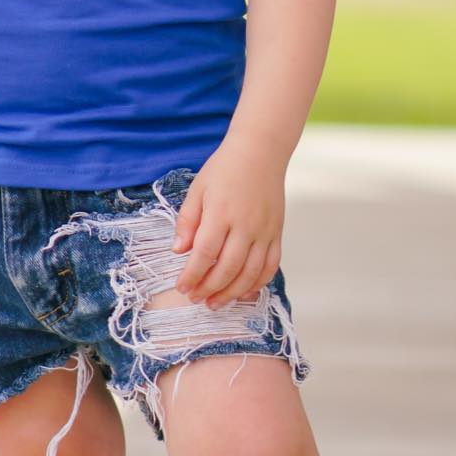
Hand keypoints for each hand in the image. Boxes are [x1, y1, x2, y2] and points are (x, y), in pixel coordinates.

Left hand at [169, 136, 285, 308]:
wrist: (260, 152)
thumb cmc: (224, 169)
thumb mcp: (197, 190)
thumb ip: (187, 221)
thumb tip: (179, 251)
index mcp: (222, 212)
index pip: (205, 253)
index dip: (192, 275)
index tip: (181, 287)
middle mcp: (246, 225)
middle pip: (228, 268)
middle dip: (209, 289)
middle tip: (195, 299)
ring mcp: (265, 230)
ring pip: (251, 272)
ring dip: (232, 292)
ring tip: (214, 303)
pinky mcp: (277, 233)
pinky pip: (271, 265)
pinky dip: (258, 283)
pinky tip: (243, 292)